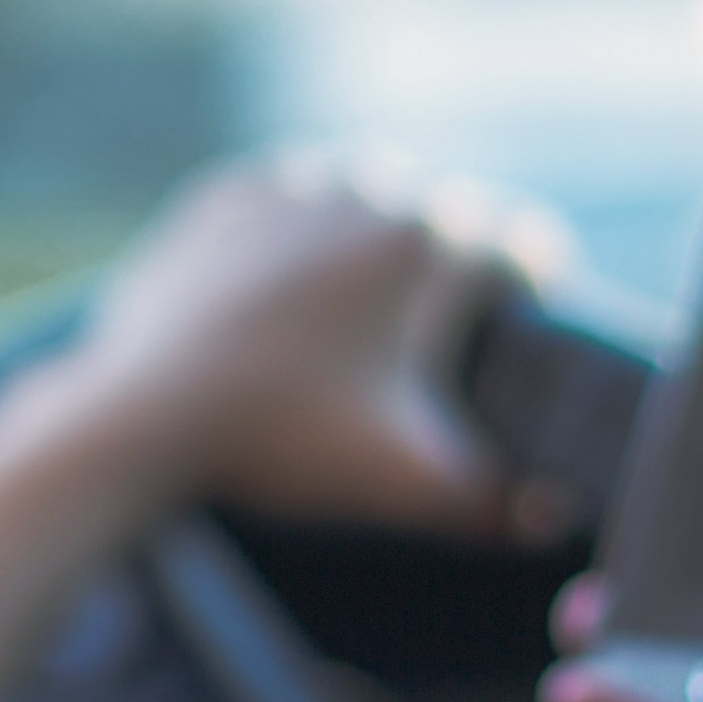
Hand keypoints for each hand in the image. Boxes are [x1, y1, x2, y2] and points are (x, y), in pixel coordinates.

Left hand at [53, 151, 573, 541]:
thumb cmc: (284, 444)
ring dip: (383, 218)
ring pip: (363, 185)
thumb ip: (493, 503)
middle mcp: (365, 198)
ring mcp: (288, 191)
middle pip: (444, 208)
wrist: (146, 416)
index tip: (536, 301)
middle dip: (462, 248)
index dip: (536, 275)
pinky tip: (298, 253)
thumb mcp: (404, 483)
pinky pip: (282, 190)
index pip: (519, 243)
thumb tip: (556, 517)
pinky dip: (301, 216)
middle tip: (460, 300)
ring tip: (382, 271)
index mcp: (428, 252)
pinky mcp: (220, 202)